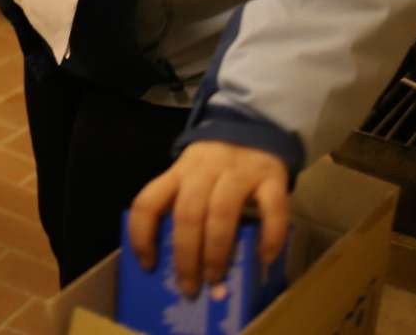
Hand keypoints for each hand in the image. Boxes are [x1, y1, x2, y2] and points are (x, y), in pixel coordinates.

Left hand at [126, 141, 288, 298]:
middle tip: (189, 288)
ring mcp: (240, 172)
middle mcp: (205, 170)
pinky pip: (272, 209)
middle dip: (186, 256)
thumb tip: (179, 264)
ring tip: (216, 280)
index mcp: (179, 172)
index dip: (143, 235)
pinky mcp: (272, 176)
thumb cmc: (217, 167)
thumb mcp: (192, 177)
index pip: (149, 201)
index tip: (148, 266)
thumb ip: (184, 208)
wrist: (256, 126)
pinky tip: (263, 258)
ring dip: (216, 252)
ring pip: (222, 213)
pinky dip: (269, 236)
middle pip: (188, 214)